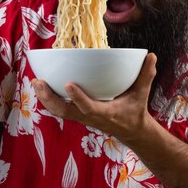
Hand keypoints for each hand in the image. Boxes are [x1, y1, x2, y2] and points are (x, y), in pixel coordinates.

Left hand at [32, 53, 157, 141]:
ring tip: (35, 82)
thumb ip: (146, 76)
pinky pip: (60, 109)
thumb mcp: (142, 94)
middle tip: (38, 82)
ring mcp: (82, 117)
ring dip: (45, 98)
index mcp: (105, 113)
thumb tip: (152, 56)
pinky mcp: (78, 114)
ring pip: (59, 111)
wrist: (131, 131)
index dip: (78, 98)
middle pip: (65, 111)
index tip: (68, 84)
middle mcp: (90, 117)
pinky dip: (49, 99)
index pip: (88, 107)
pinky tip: (41, 86)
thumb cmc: (135, 111)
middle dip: (50, 98)